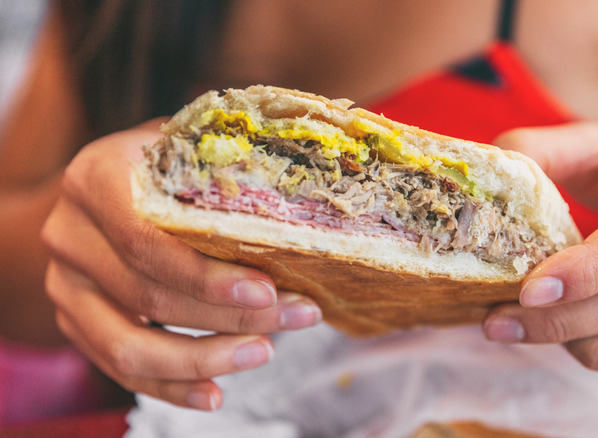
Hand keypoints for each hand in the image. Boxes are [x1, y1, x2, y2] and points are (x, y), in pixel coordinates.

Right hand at [41, 121, 321, 409]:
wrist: (106, 189)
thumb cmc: (166, 165)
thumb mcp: (191, 145)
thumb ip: (228, 163)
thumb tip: (301, 191)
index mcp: (94, 178)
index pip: (145, 240)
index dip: (206, 274)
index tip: (267, 290)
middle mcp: (68, 233)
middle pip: (149, 295)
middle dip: (230, 315)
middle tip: (296, 316)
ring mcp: (65, 284)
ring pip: (128, 346)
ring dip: (203, 358)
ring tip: (262, 353)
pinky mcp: (75, 322)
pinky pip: (119, 369)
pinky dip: (170, 386)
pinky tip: (214, 393)